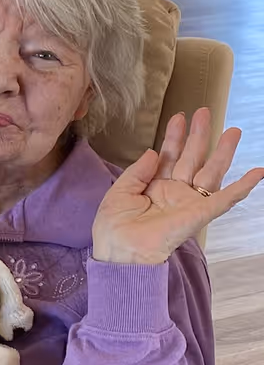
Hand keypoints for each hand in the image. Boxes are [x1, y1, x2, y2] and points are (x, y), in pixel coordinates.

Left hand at [92, 109, 263, 265]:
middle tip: (205, 111)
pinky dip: (243, 186)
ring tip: (233, 131)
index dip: (175, 136)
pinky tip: (258, 172)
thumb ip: (137, 170)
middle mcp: (174, 192)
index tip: (180, 117)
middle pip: (192, 158)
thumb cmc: (114, 228)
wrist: (120, 253)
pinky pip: (225, 199)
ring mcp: (189, 202)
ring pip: (211, 172)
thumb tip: (152, 151)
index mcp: (154, 186)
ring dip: (223, 152)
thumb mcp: (119, 192)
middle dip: (199, 135)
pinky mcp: (199, 214)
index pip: (169, 156)